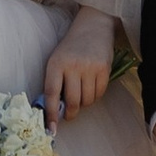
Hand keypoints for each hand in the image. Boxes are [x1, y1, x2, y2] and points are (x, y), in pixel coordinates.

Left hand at [42, 8, 115, 131]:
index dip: (51, 114)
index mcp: (56, 64)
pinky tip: (91, 86)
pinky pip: (99, 94)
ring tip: (81, 92)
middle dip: (71, 113)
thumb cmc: (71, 48)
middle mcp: (73, 66)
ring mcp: (90, 67)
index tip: (51, 128)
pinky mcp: (104, 69)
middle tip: (70, 114)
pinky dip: (94, 96)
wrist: (92, 26)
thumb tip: (54, 111)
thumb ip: (55, 82)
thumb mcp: (57, 60)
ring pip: (87, 100)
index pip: (51, 94)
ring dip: (83, 103)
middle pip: (72, 101)